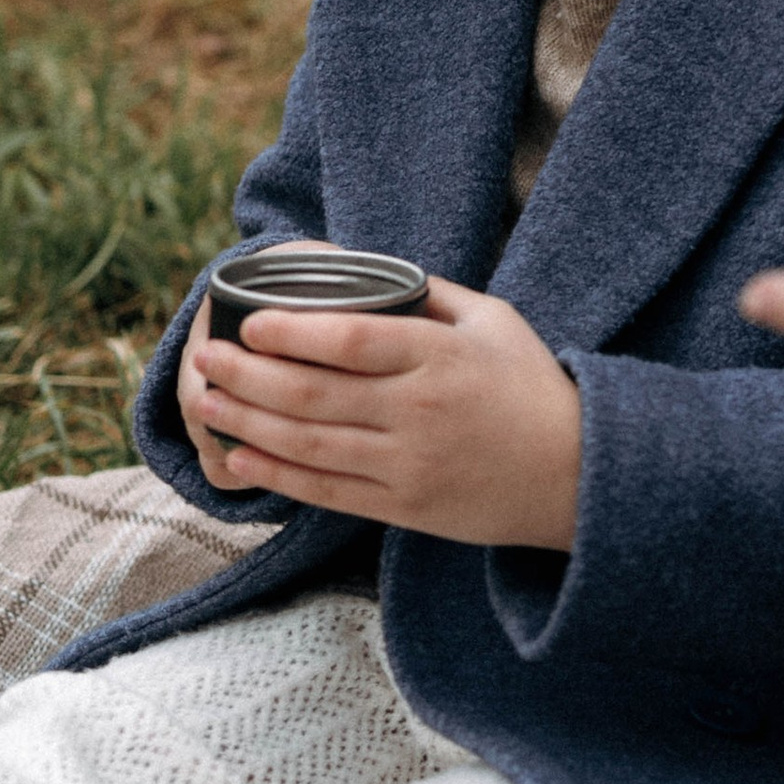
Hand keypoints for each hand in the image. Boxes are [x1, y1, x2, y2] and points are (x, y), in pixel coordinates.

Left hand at [179, 283, 583, 549]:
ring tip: (208, 402)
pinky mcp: (403, 507)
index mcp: (440, 358)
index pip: (350, 340)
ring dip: (248, 421)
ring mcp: (408, 464)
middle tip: (207, 357)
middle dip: (249, 375)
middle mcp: (419, 412)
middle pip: (313, 394)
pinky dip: (276, 474)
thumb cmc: (533, 387)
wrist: (575, 474)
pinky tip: (242, 455)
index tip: (250, 321)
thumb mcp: (494, 320)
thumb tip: (366, 276)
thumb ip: (431, 297)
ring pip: (308, 444)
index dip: (291, 332)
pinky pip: (325, 491)